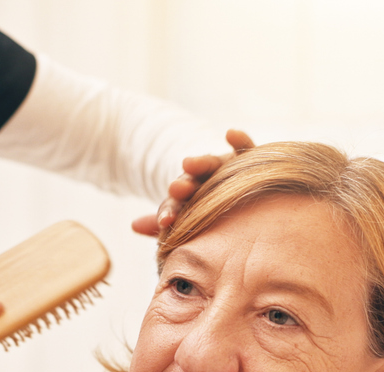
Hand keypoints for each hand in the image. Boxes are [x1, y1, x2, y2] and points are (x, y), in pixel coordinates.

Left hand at [132, 129, 254, 236]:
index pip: (178, 203)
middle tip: (174, 190)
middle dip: (184, 186)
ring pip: (213, 164)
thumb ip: (165, 219)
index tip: (164, 221)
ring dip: (201, 163)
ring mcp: (228, 167)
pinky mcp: (250, 158)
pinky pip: (245, 147)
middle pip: (193, 181)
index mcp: (191, 196)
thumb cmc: (213, 212)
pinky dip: (239, 139)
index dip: (171, 210)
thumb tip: (133, 225)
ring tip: (187, 163)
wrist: (246, 195)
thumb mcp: (190, 217)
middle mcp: (208, 178)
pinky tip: (230, 133)